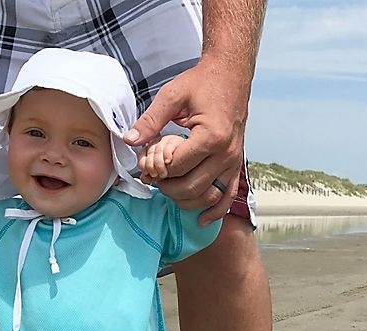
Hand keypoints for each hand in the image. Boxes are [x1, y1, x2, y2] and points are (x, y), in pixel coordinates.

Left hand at [124, 59, 247, 224]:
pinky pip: (228, 196)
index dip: (157, 169)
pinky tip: (201, 219)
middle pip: (191, 187)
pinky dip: (215, 211)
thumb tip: (129, 140)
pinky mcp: (236, 165)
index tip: (147, 163)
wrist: (231, 75)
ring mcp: (233, 161)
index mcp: (211, 136)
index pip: (177, 167)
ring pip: (207, 196)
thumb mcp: (171, 96)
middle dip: (167, 187)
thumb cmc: (202, 83)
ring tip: (169, 189)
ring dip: (184, 200)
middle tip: (154, 178)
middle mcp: (225, 153)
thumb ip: (150, 121)